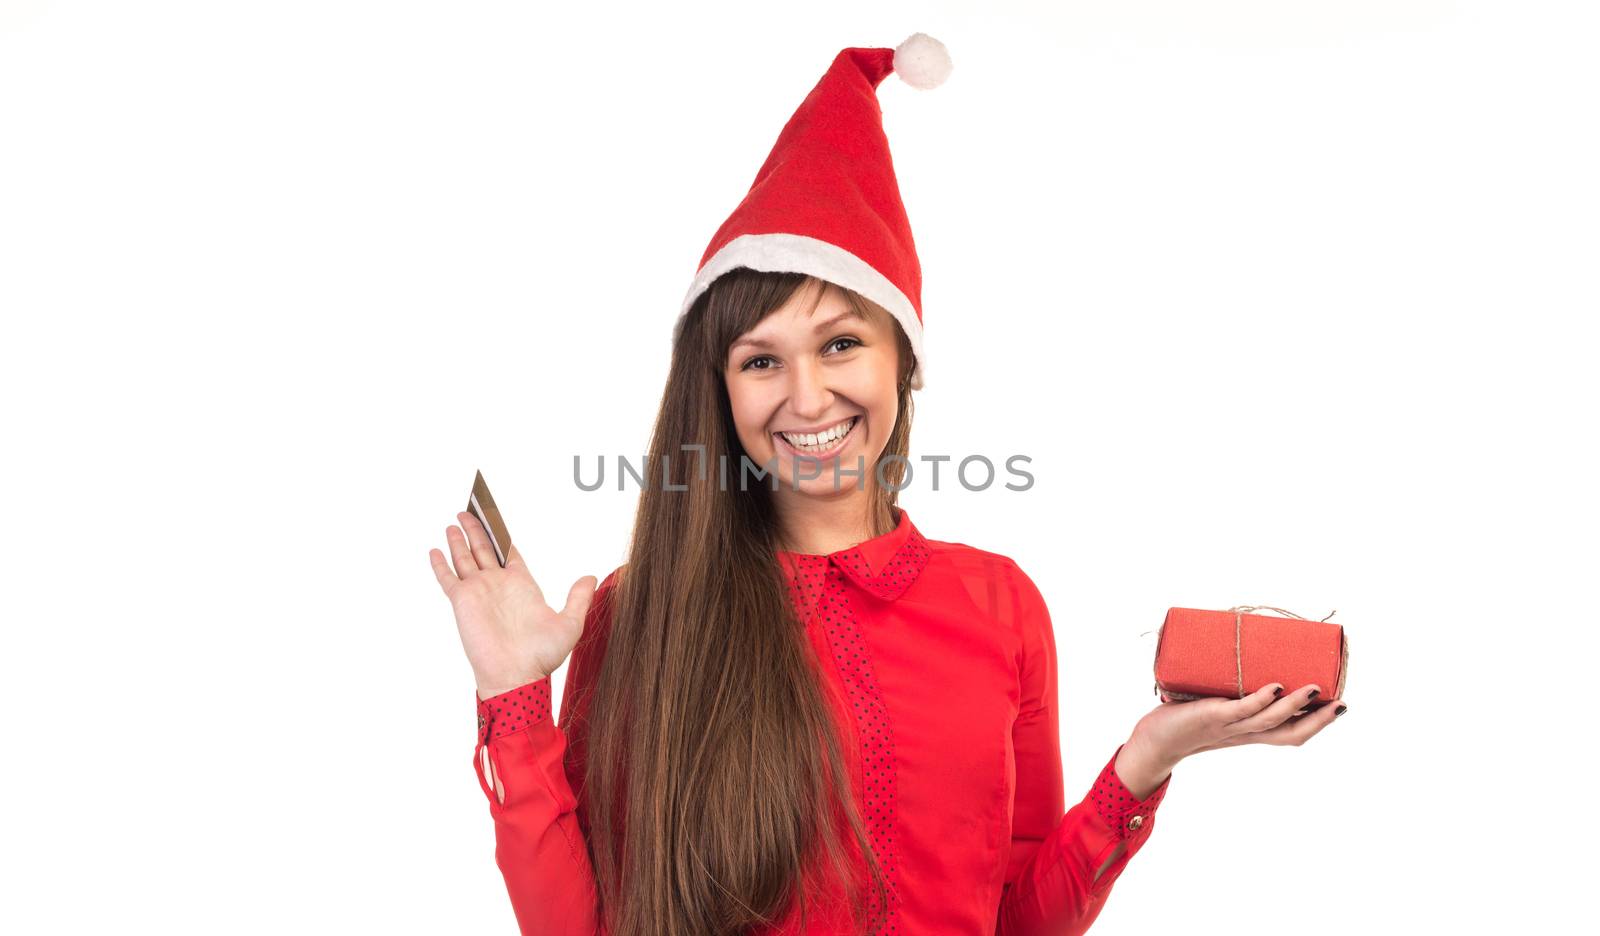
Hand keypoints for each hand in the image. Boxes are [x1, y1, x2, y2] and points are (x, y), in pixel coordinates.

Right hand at [428, 510, 597, 698]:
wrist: (516, 676)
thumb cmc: (542, 656)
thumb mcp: (570, 623)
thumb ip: (578, 598)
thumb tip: (591, 578)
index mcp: (522, 584)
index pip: (510, 552)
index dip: (503, 534)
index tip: (496, 518)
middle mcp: (498, 584)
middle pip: (485, 548)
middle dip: (478, 528)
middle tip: (471, 508)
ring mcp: (479, 591)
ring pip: (466, 558)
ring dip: (459, 539)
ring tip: (454, 521)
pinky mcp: (462, 601)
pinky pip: (448, 578)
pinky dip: (440, 564)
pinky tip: (435, 550)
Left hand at [1121, 683, 1346, 781]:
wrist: (1154, 740)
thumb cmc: (1185, 719)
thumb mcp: (1218, 705)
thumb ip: (1234, 688)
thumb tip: (1248, 653)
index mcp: (1250, 732)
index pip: (1291, 732)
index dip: (1317, 722)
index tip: (1341, 704)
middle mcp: (1244, 733)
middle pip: (1289, 733)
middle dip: (1319, 720)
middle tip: (1342, 704)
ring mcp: (1229, 726)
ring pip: (1269, 720)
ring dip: (1294, 705)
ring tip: (1314, 689)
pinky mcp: (1211, 716)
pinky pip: (1240, 710)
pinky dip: (1260, 700)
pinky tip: (1275, 687)